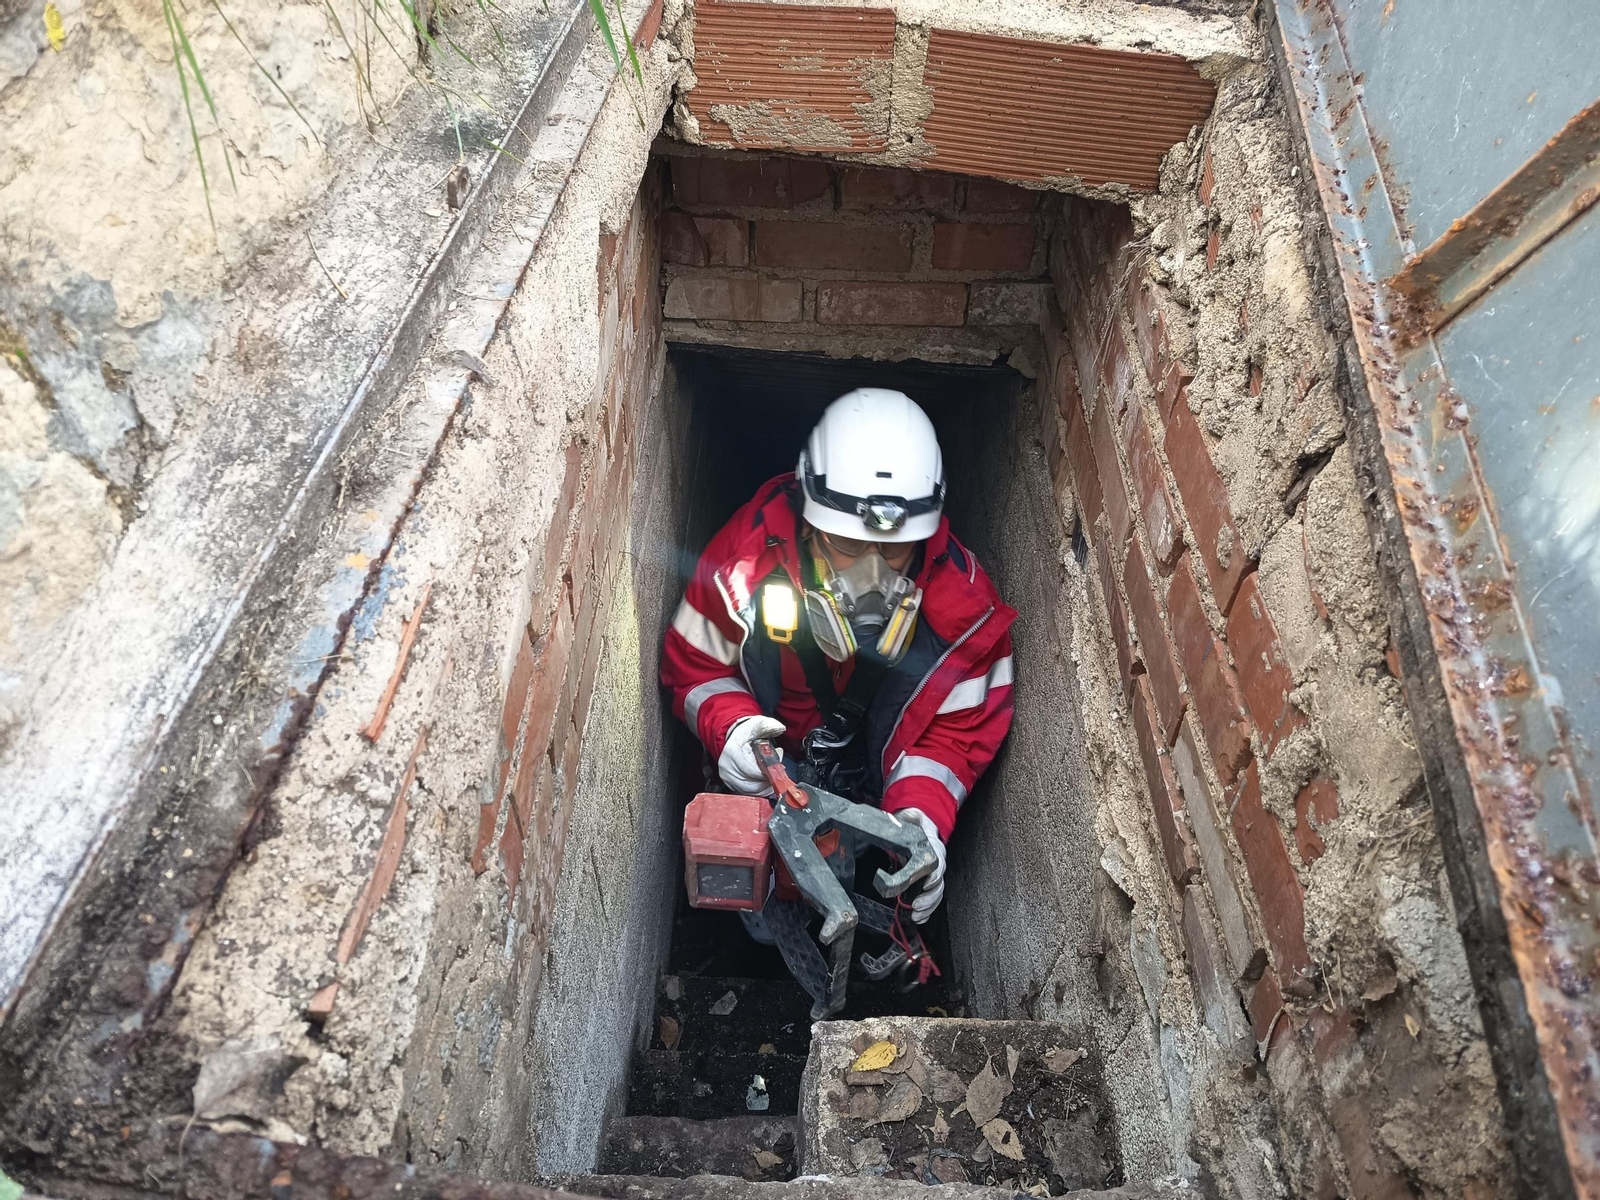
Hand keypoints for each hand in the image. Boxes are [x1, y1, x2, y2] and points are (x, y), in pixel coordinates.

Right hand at [718, 715, 786, 794]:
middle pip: (752, 785)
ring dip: (764, 787)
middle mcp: (727, 767)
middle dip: (767, 781)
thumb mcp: (757, 724)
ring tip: (771, 777)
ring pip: (750, 791)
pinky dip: (758, 790)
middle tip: (777, 774)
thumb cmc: (746, 733)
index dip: (768, 772)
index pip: (753, 771)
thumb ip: (769, 726)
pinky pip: (746, 792)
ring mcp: (727, 776)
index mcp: (733, 752)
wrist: (732, 736)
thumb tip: (780, 728)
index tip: (777, 767)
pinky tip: (764, 781)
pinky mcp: (729, 783)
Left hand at [897, 807, 945, 922]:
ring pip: (937, 895)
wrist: (921, 829)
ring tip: (916, 915)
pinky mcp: (929, 884)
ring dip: (927, 907)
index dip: (934, 877)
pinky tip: (918, 918)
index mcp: (935, 850)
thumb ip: (911, 815)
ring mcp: (934, 876)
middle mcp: (938, 865)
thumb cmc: (916, 824)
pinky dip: (927, 911)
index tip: (926, 885)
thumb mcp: (912, 816)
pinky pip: (933, 900)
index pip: (938, 865)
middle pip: (939, 885)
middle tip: (916, 906)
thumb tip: (904, 814)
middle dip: (929, 898)